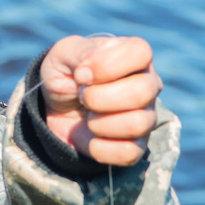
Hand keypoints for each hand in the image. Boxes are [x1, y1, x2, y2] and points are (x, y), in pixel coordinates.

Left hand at [37, 35, 161, 165]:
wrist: (56, 107)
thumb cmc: (66, 74)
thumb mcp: (63, 53)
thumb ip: (80, 52)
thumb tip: (88, 72)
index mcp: (133, 56)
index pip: (140, 52)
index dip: (106, 64)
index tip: (81, 73)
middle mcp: (148, 84)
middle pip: (142, 91)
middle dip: (99, 97)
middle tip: (82, 96)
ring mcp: (146, 116)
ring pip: (137, 124)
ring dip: (99, 123)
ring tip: (88, 115)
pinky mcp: (137, 145)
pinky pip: (129, 153)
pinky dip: (100, 148)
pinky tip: (90, 137)